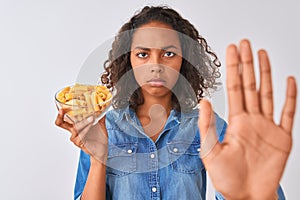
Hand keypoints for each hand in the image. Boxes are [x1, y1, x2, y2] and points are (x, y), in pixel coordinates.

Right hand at [55, 108, 107, 163]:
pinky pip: (80, 135)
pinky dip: (86, 129)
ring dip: (83, 122)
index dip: (60, 113)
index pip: (64, 119)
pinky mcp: (79, 143)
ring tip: (91, 118)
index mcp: (76, 126)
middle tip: (62, 110)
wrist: (102, 149)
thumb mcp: (100, 124)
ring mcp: (75, 138)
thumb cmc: (99, 138)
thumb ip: (100, 116)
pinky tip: (91, 126)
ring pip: (75, 128)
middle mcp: (73, 131)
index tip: (61, 107)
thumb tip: (103, 107)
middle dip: (60, 116)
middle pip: (60, 124)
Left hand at [198, 39, 296, 198]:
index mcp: (236, 121)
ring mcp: (268, 127)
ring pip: (268, 93)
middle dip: (248, 63)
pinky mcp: (282, 138)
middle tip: (245, 43)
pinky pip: (288, 113)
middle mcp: (252, 119)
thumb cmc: (227, 178)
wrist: (246, 196)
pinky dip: (290, 97)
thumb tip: (203, 101)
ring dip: (266, 73)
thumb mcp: (211, 151)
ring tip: (262, 54)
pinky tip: (288, 81)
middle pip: (251, 85)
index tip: (232, 51)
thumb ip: (207, 126)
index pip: (235, 88)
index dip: (234, 69)